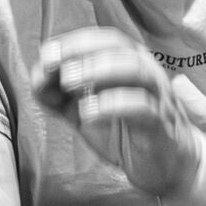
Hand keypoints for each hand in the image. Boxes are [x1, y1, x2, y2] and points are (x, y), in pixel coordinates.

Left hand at [36, 26, 205, 199]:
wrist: (169, 167)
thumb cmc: (126, 131)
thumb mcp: (84, 111)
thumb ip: (58, 95)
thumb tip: (36, 76)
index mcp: (129, 63)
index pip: (103, 38)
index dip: (73, 41)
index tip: (46, 54)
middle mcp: (146, 72)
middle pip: (119, 46)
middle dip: (83, 50)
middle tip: (54, 66)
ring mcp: (157, 97)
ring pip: (136, 69)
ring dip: (100, 70)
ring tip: (69, 82)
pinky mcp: (160, 125)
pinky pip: (143, 108)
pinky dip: (112, 106)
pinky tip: (88, 113)